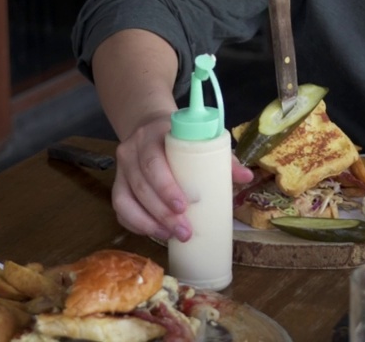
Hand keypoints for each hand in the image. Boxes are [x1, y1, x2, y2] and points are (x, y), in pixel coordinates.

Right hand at [112, 114, 252, 242]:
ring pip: (125, 200)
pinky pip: (120, 209)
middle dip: (162, 213)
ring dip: (149, 222)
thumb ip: (222, 157)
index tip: (184, 206)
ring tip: (171, 236)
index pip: (153, 162)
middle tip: (184, 231)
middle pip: (141, 185)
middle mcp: (131, 151)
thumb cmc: (181, 139)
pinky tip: (155, 233)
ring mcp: (121, 169)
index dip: (165, 186)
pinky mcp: (118, 184)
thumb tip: (247, 177)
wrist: (150, 127)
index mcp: (152, 136)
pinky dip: (136, 224)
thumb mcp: (200, 140)